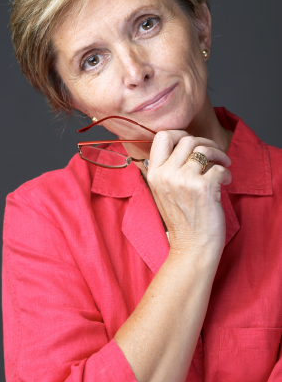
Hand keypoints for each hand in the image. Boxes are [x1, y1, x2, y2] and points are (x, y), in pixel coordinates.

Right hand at [147, 130, 231, 256]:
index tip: (193, 143)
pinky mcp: (203, 188)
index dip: (181, 134)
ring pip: (205, 150)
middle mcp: (166, 174)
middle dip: (206, 143)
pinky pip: (219, 167)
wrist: (191, 247)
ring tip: (223, 166)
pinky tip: (226, 182)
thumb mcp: (163, 192)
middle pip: (188, 139)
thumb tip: (185, 145)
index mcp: (154, 174)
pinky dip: (227, 173)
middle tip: (215, 154)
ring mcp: (184, 180)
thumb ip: (168, 169)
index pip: (162, 136)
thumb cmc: (182, 221)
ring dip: (220, 155)